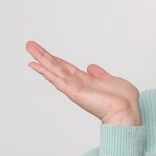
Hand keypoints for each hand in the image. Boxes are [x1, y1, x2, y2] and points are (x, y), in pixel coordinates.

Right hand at [25, 41, 140, 124]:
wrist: (126, 110)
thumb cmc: (123, 100)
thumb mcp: (111, 80)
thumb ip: (100, 74)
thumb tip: (91, 67)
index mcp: (86, 80)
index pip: (66, 67)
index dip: (55, 59)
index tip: (45, 53)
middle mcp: (78, 84)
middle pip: (56, 66)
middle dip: (43, 55)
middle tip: (30, 45)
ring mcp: (74, 87)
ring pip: (54, 70)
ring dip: (41, 59)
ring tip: (29, 48)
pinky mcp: (73, 91)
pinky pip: (57, 79)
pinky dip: (45, 72)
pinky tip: (35, 65)